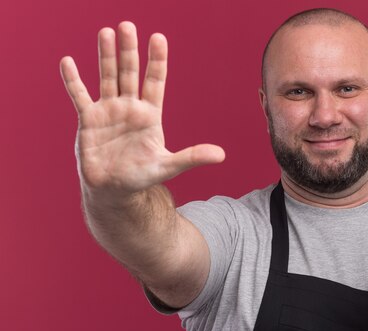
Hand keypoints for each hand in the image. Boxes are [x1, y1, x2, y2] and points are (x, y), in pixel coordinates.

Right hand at [60, 22, 224, 198]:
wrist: (114, 189)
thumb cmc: (142, 176)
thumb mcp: (168, 166)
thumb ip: (192, 157)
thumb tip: (221, 155)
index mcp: (150, 115)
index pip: (155, 82)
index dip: (157, 61)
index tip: (159, 38)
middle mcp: (129, 108)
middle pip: (129, 73)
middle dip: (129, 51)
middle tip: (128, 26)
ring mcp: (108, 111)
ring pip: (107, 78)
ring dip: (105, 56)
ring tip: (106, 32)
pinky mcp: (89, 120)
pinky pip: (79, 96)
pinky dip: (73, 80)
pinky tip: (68, 61)